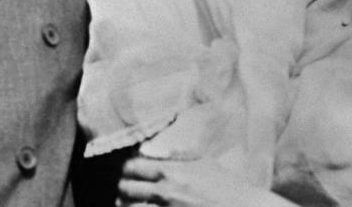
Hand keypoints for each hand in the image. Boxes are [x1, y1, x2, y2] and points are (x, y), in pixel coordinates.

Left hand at [118, 153, 266, 206]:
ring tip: (130, 204)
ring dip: (128, 206)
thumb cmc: (227, 187)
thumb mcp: (204, 163)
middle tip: (127, 191)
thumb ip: (176, 154)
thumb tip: (149, 149)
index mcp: (171, 170)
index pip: (132, 166)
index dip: (128, 169)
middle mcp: (165, 190)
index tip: (130, 173)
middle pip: (126, 188)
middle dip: (124, 189)